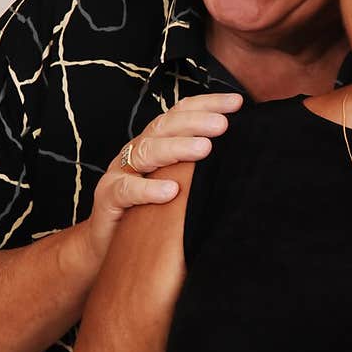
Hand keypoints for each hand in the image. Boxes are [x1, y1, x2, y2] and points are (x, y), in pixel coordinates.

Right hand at [82, 92, 242, 263]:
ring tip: (205, 149)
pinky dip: (148, 189)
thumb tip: (244, 161)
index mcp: (156, 143)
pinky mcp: (107, 198)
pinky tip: (171, 191)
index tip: (238, 103)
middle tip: (223, 124)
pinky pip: (127, 190)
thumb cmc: (150, 216)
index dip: (207, 104)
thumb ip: (200, 172)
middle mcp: (137, 151)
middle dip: (196, 122)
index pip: (180, 114)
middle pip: (165, 126)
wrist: (108, 248)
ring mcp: (120, 172)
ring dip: (177, 148)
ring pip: (147, 151)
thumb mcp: (179, 189)